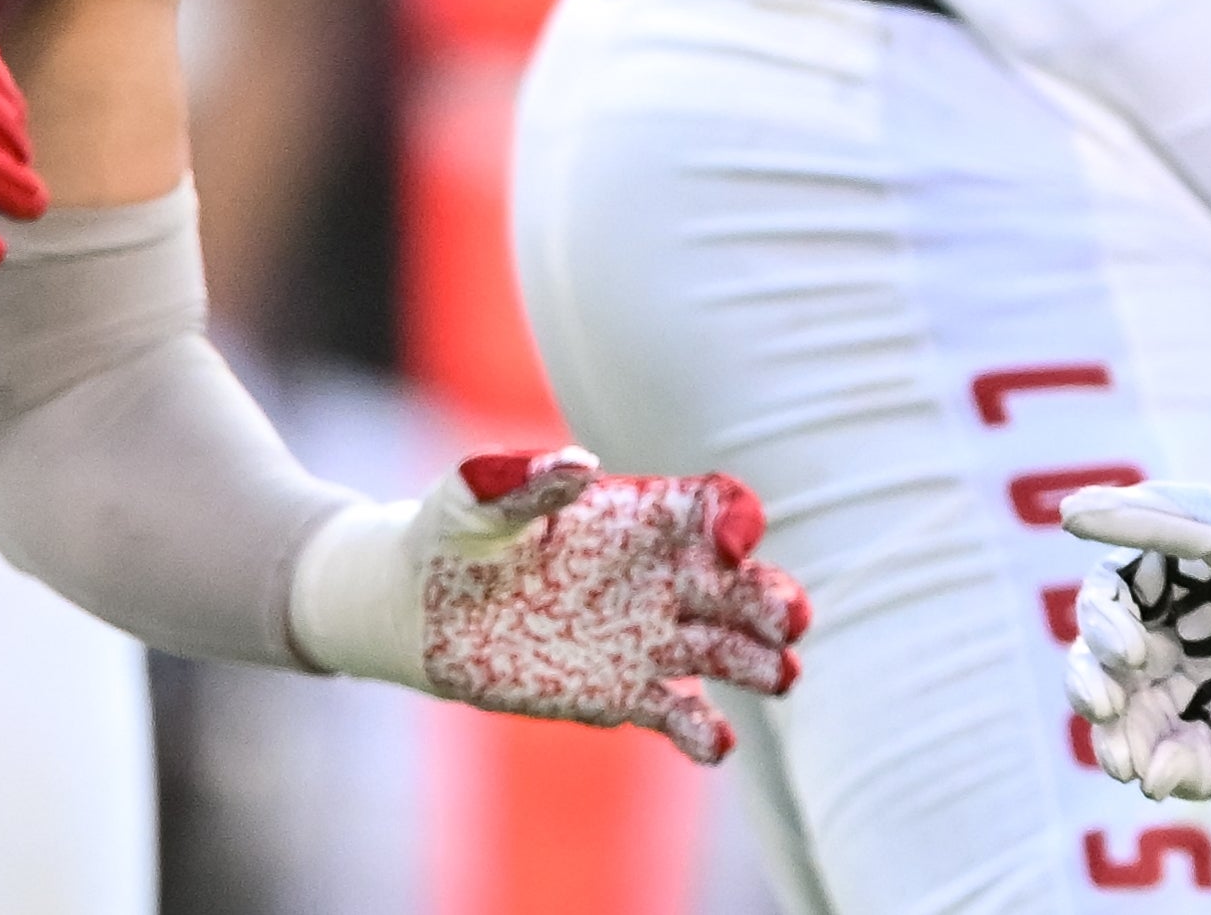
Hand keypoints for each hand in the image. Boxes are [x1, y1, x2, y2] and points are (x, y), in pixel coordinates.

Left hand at [288, 448, 808, 764]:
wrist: (420, 609)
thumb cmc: (453, 535)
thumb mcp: (476, 497)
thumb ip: (523, 481)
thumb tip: (576, 466)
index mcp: (640, 518)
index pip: (713, 509)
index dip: (737, 519)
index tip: (736, 543)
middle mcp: (660, 576)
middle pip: (741, 585)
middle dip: (773, 600)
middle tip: (790, 621)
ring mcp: (648, 638)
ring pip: (726, 650)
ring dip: (761, 663)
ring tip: (783, 678)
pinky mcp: (623, 692)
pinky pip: (679, 713)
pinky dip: (704, 731)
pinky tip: (718, 744)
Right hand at [1059, 482, 1210, 800]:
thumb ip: (1157, 521)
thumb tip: (1068, 509)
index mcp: (1191, 568)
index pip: (1112, 600)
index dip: (1099, 627)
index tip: (1126, 650)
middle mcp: (1200, 626)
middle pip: (1114, 665)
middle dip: (1097, 691)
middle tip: (1109, 712)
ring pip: (1144, 720)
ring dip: (1123, 741)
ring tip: (1129, 763)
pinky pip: (1192, 762)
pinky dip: (1173, 772)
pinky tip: (1171, 778)